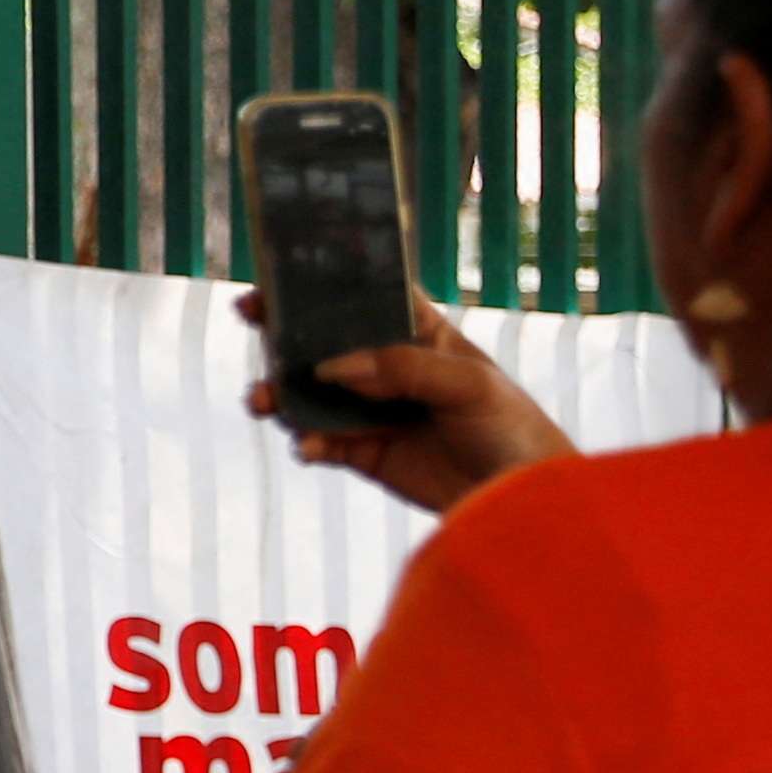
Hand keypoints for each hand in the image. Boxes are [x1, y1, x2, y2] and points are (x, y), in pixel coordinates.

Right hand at [237, 288, 571, 518]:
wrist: (521, 499)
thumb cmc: (510, 427)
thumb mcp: (468, 384)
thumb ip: (402, 368)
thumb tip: (333, 367)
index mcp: (418, 335)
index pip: (367, 298)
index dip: (326, 284)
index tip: (284, 272)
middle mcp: (387, 368)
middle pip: (325, 341)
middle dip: (284, 330)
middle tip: (250, 315)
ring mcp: (371, 410)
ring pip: (311, 393)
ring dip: (281, 393)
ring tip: (262, 400)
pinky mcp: (363, 453)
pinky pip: (320, 442)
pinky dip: (305, 442)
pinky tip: (308, 446)